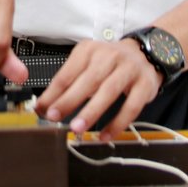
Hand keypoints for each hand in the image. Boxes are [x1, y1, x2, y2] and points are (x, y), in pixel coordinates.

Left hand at [35, 39, 161, 139]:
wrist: (144, 54)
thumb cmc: (109, 63)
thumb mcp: (86, 64)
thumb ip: (68, 83)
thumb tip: (45, 106)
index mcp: (88, 50)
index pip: (67, 72)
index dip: (53, 92)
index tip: (42, 108)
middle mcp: (109, 57)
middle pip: (87, 80)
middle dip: (69, 101)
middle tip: (54, 117)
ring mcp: (129, 70)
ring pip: (108, 92)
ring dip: (91, 112)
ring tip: (77, 128)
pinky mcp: (145, 85)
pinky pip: (131, 107)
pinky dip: (117, 123)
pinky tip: (105, 136)